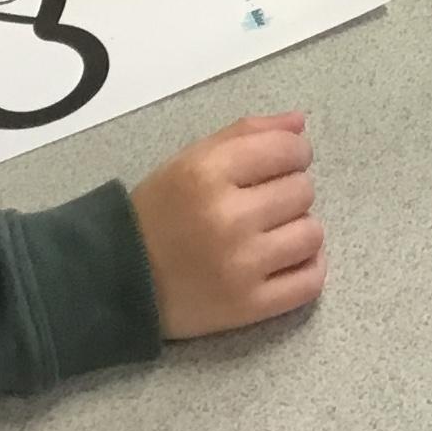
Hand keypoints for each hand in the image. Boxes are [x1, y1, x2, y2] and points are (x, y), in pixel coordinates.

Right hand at [131, 112, 325, 339]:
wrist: (118, 281)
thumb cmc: (159, 213)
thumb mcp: (190, 160)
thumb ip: (246, 133)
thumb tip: (300, 123)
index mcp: (207, 174)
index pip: (289, 150)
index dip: (293, 154)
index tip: (280, 165)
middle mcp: (228, 218)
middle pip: (303, 191)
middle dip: (288, 193)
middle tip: (260, 205)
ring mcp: (241, 266)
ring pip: (312, 234)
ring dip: (298, 231)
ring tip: (269, 235)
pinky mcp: (250, 307)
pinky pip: (311, 281)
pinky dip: (306, 269)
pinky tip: (284, 261)